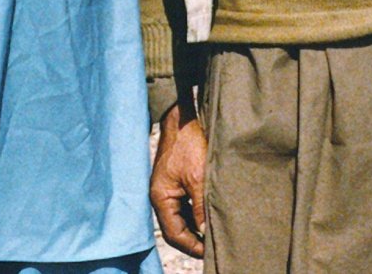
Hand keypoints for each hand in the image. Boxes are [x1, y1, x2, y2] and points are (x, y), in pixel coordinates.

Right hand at [149, 100, 207, 256]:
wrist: (181, 120)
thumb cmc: (188, 145)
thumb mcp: (198, 178)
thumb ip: (201, 207)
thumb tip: (205, 232)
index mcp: (160, 198)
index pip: (174, 234)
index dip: (192, 246)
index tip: (209, 252)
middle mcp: (159, 197)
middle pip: (174, 230)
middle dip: (192, 242)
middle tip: (212, 249)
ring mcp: (165, 191)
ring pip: (178, 220)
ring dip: (193, 230)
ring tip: (211, 237)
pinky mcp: (172, 184)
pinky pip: (181, 208)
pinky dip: (193, 217)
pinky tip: (206, 219)